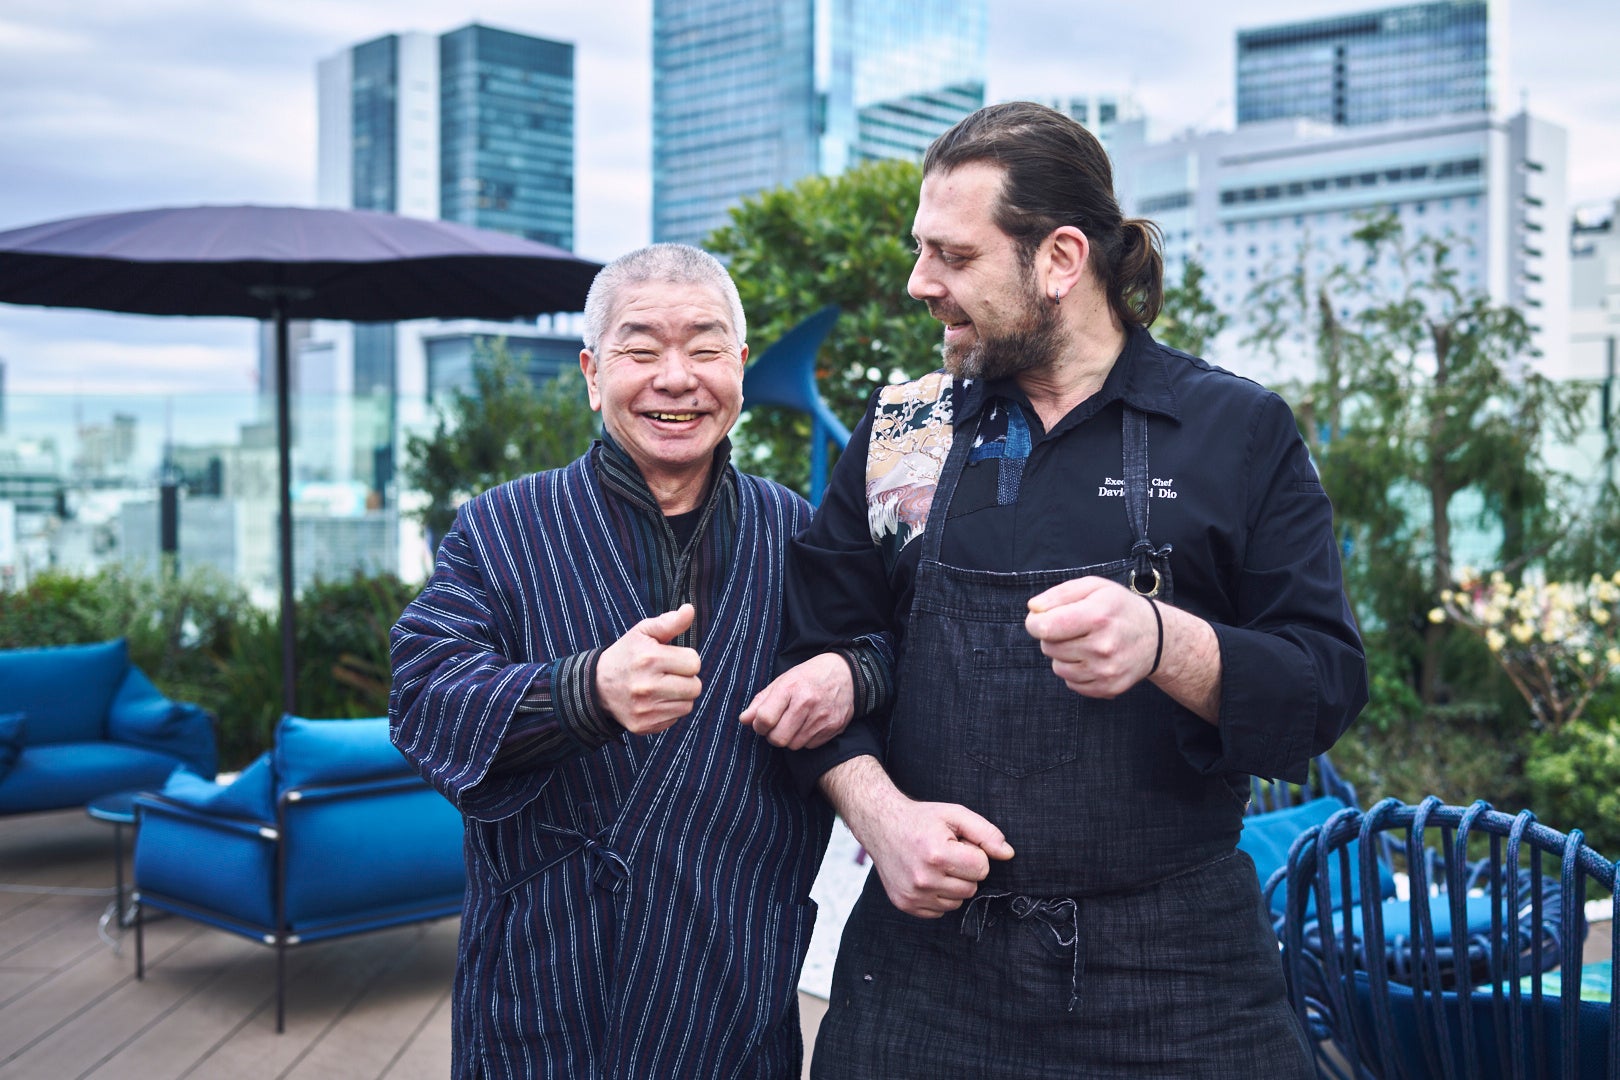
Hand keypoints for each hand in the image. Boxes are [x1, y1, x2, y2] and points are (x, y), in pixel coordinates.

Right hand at [595, 604, 701, 734]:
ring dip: (680, 696)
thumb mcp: (643, 632)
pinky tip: (655, 701)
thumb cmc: (627, 655)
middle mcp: (646, 686)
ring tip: (663, 687)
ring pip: (688, 705)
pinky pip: (675, 719)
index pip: (694, 663)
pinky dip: (669, 710)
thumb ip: (669, 622)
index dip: (687, 659)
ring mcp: (644, 709)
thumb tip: (690, 610)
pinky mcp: (643, 725)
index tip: (672, 658)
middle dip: (686, 679)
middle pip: (695, 687)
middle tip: (670, 674)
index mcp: (649, 659)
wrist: (597, 686)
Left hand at [739, 652, 854, 748]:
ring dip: (790, 738)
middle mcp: (807, 703)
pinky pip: (810, 746)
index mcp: (790, 688)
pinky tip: (810, 724)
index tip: (762, 722)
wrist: (845, 673)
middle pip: (778, 739)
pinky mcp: (834, 727)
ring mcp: (822, 717)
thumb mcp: (782, 682)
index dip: (759, 725)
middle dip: (773, 735)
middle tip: (778, 725)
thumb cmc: (808, 677)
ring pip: (794, 745)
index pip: (765, 719)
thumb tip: (743, 720)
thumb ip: (761, 701)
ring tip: (796, 722)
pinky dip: (806, 739)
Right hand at [826, 757, 1013, 917]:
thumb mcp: (955, 815)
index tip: (958, 843)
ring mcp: (912, 895)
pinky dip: (937, 896)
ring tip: (935, 864)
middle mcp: (923, 878)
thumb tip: (1008, 854)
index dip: (974, 854)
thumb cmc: (921, 819)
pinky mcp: (905, 905)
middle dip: (965, 870)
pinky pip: (939, 911)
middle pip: (971, 888)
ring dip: (952, 885)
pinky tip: (925, 876)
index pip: (982, 868)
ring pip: (957, 902)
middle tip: (945, 852)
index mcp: (937, 854)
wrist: (880, 825)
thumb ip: (986, 833)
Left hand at [1025, 576, 1157, 697]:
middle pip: (1048, 647)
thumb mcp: (1093, 587)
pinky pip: (1071, 683)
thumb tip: (1033, 608)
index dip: (1034, 622)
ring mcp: (1106, 671)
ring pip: (1057, 668)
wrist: (1155, 637)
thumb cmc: (1118, 608)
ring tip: (1084, 643)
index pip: (1045, 628)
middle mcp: (1102, 647)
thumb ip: (1059, 594)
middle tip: (1073, 628)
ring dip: (1064, 655)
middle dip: (1052, 636)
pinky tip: (1092, 659)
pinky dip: (1075, 671)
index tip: (1039, 618)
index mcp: (1097, 617)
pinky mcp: (1108, 688)